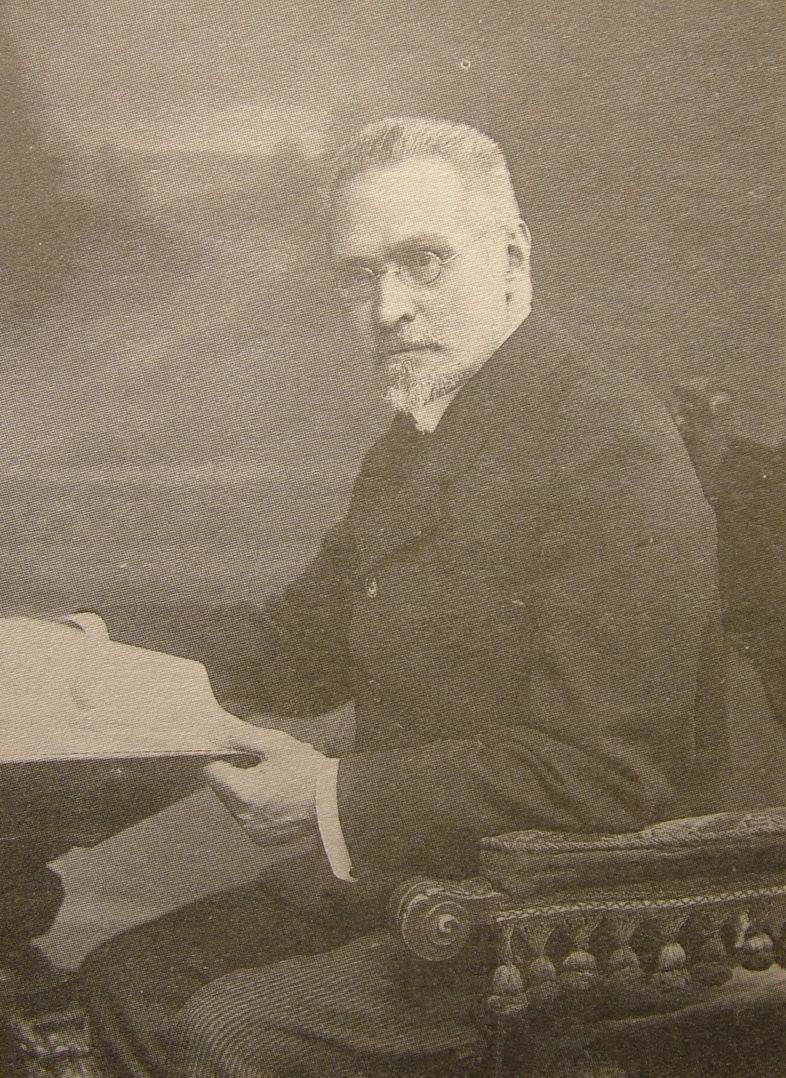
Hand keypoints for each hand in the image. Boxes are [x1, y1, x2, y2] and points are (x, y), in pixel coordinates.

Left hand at [205, 725, 326, 847]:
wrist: (335, 800)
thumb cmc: (307, 769)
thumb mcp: (276, 744)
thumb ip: (242, 737)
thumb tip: (219, 732)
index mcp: (243, 792)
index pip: (211, 772)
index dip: (216, 757)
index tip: (225, 749)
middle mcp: (243, 816)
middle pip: (223, 789)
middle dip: (234, 773)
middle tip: (258, 762)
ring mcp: (253, 830)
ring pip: (235, 804)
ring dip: (244, 790)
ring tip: (272, 779)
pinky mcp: (263, 839)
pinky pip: (249, 818)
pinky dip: (256, 807)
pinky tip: (276, 796)